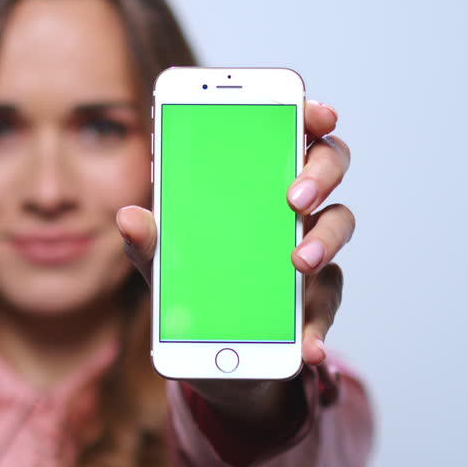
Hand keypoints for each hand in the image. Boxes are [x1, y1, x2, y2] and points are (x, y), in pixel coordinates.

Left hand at [116, 99, 353, 374]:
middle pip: (328, 164)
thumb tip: (130, 217)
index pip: (290, 130)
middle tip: (294, 197)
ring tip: (299, 263)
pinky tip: (306, 344)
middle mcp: (291, 205)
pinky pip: (326, 301)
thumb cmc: (192, 284)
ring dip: (324, 240)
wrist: (214, 353)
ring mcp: (310, 247)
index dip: (309, 114)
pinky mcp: (316, 297)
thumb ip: (148, 239)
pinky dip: (316, 323)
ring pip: (338, 224)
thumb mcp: (162, 262)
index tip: (316, 114)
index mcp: (255, 179)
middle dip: (319, 172)